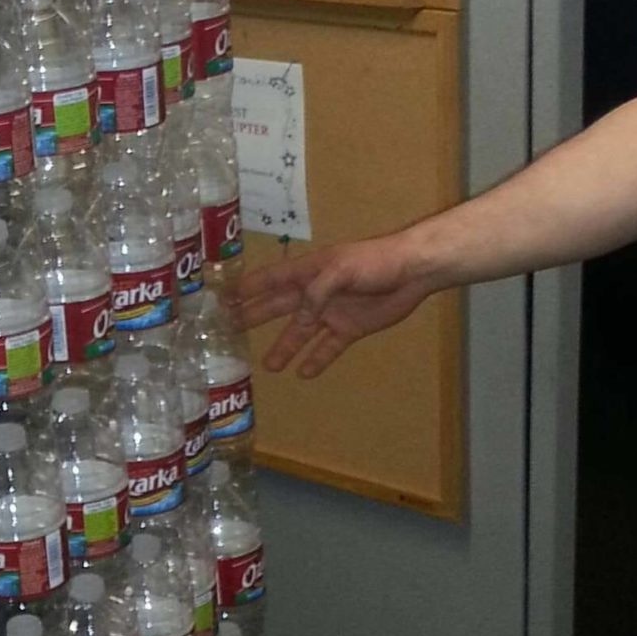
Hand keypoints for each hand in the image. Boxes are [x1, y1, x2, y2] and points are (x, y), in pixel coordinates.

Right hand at [234, 234, 429, 378]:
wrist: (412, 272)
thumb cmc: (375, 262)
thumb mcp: (341, 270)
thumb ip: (317, 291)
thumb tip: (299, 317)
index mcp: (308, 272)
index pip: (270, 280)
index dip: (247, 288)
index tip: (223, 298)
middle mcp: (315, 292)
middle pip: (278, 307)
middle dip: (254, 317)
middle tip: (230, 329)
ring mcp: (332, 312)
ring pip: (301, 332)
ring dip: (284, 347)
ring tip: (268, 366)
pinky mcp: (350, 328)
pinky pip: (328, 346)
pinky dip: (317, 359)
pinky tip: (304, 373)